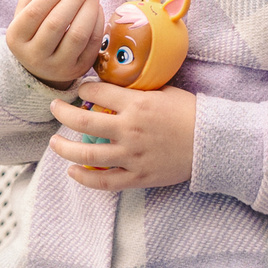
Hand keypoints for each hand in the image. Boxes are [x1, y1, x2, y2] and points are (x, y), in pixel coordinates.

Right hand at [6, 0, 103, 89]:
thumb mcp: (25, 12)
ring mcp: (57, 66)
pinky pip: (92, 44)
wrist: (41, 67)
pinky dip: (98, 23)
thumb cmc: (34, 31)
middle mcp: (34, 56)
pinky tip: (97, 10)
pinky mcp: (78, 70)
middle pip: (56, 24)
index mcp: (16, 38)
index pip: (34, 12)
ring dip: (88, 10)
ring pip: (77, 36)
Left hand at [50, 82, 196, 188]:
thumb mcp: (165, 91)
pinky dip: (86, 179)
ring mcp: (132, 155)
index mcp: (136, 104)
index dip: (83, 88)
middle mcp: (129, 129)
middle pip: (83, 122)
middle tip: (54, 108)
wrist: (213, 142)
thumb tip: (118, 86)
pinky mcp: (138, 176)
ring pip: (87, 155)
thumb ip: (139, 91)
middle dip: (62, 113)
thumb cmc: (191, 112)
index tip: (79, 89)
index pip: (97, 92)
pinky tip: (73, 172)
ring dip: (65, 148)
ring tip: (54, 143)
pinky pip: (105, 181)